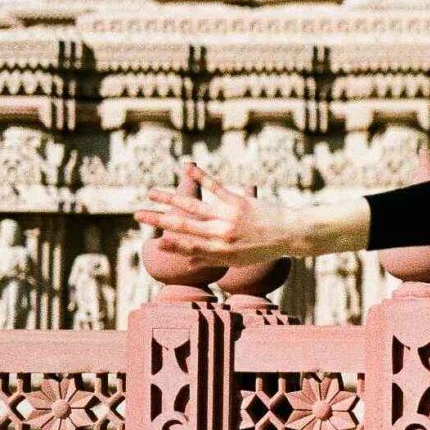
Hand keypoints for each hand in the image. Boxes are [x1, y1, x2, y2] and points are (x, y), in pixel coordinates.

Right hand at [132, 163, 305, 267]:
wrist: (292, 234)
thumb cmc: (263, 249)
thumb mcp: (239, 260)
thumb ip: (211, 259)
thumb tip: (187, 261)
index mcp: (221, 252)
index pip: (190, 248)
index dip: (172, 246)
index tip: (154, 242)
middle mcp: (222, 235)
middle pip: (184, 227)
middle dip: (159, 220)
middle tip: (138, 215)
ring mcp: (229, 217)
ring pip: (193, 207)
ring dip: (170, 199)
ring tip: (151, 193)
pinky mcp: (238, 202)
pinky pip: (215, 188)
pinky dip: (201, 177)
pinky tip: (187, 168)